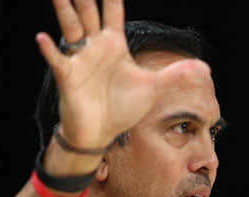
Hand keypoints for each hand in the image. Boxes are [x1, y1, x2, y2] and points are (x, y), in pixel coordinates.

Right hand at [35, 0, 210, 149]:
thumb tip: (206, 67)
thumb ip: (176, 74)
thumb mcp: (152, 87)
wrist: (101, 133)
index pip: (112, 10)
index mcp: (114, 44)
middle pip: (89, 11)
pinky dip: (49, 50)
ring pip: (71, 27)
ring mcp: (80, 59)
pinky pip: (56, 59)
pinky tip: (42, 38)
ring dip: (64, 10)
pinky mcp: (68, 76)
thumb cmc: (122, 108)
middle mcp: (95, 46)